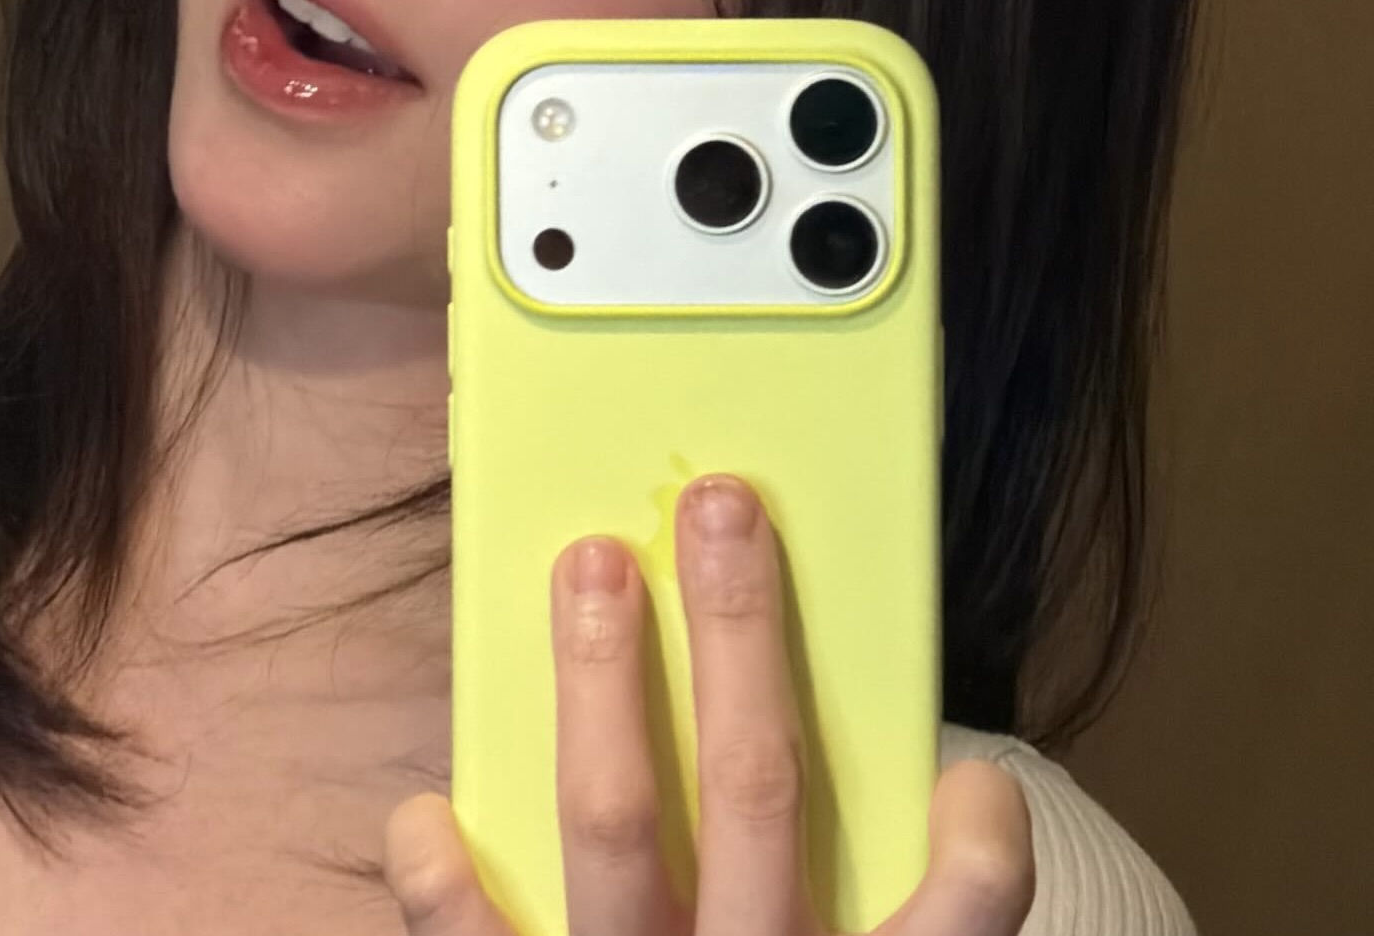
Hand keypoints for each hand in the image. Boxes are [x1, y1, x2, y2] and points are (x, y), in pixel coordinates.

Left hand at [381, 474, 1034, 933]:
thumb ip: (860, 908)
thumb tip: (876, 773)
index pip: (956, 924)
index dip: (977, 849)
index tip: (969, 779)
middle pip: (758, 788)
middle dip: (739, 632)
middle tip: (718, 503)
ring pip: (618, 826)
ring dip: (601, 684)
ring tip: (588, 568)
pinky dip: (445, 887)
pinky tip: (421, 815)